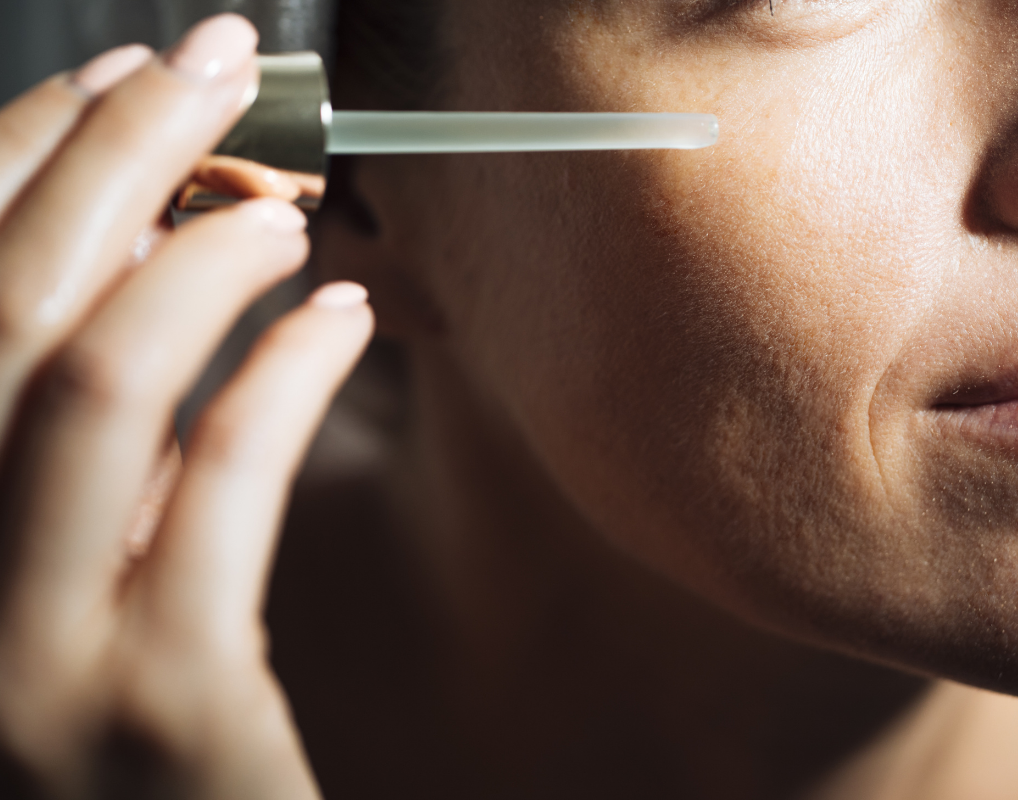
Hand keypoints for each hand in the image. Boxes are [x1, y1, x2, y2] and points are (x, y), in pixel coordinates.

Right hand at [0, 14, 372, 798]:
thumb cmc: (136, 718)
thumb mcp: (73, 559)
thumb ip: (80, 433)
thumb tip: (132, 253)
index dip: (21, 156)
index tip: (118, 81)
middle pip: (5, 304)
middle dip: (114, 153)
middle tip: (213, 67)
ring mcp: (28, 659)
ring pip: (91, 383)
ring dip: (198, 259)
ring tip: (288, 208)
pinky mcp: (164, 705)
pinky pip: (220, 489)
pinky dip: (284, 377)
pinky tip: (342, 321)